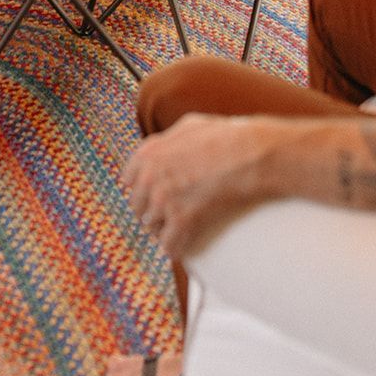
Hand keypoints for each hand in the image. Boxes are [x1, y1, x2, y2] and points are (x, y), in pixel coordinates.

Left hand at [123, 113, 266, 259]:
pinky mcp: (182, 220)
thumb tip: (163, 149)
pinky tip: (182, 248)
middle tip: (166, 217)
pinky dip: (176, 249)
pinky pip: (170, 245)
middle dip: (152, 211)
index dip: (142, 188)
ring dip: (163, 231)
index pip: (129, 180)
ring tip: (175, 233)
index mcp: (148, 154)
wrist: (246, 153)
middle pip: (138, 206)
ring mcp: (164, 200)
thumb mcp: (187, 126)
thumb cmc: (222, 136)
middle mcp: (150, 178)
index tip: (152, 195)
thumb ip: (168, 140)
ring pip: (152, 227)